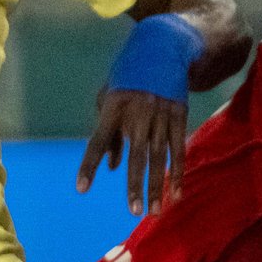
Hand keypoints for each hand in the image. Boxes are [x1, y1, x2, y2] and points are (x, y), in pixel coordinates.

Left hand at [78, 89, 187, 214]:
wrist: (163, 50)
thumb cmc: (127, 81)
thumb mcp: (109, 98)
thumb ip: (108, 134)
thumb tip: (110, 168)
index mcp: (113, 108)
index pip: (97, 142)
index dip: (89, 165)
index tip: (82, 188)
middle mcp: (138, 114)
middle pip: (135, 156)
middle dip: (134, 185)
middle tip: (133, 211)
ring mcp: (161, 116)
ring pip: (159, 157)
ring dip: (157, 186)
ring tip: (154, 210)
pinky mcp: (180, 117)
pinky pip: (178, 150)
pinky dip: (178, 173)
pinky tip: (176, 193)